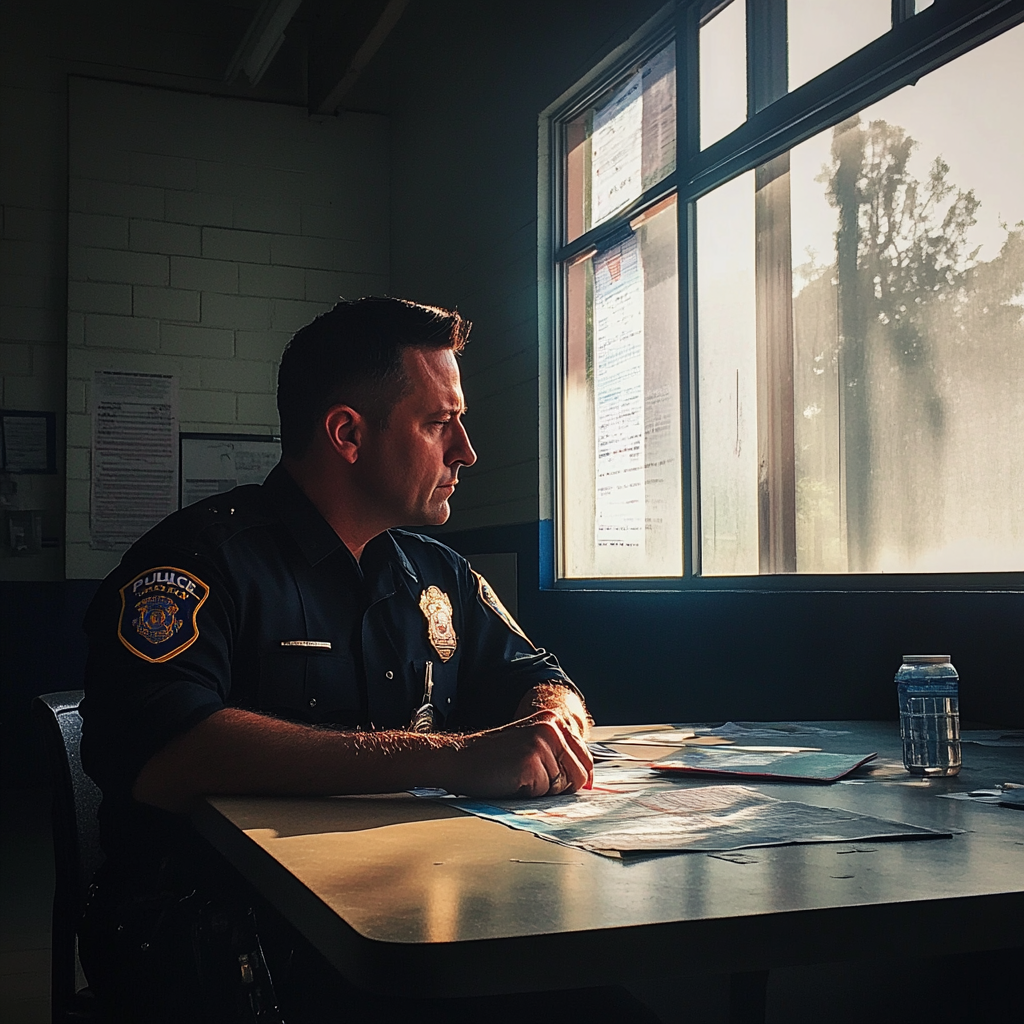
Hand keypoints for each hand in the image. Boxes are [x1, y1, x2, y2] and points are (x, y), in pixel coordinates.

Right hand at [449, 710, 593, 798]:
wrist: (461, 760)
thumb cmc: (495, 759)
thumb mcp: (533, 747)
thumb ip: (560, 755)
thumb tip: (587, 780)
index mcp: (553, 721)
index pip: (585, 758)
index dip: (579, 778)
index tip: (567, 785)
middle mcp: (551, 728)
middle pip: (579, 774)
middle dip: (560, 786)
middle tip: (533, 780)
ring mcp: (542, 744)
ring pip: (562, 786)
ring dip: (543, 790)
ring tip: (520, 777)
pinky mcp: (531, 762)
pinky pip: (545, 792)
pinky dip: (530, 794)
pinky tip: (513, 780)